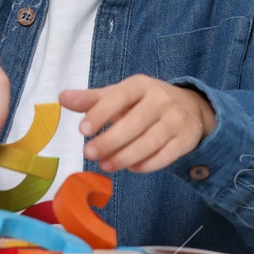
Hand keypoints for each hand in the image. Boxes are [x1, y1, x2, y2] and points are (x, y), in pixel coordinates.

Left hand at [59, 75, 215, 172]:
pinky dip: (146, 165)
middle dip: (110, 141)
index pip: (120, 97)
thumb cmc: (144, 102)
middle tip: (89, 154)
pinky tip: (130, 168)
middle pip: (135, 123)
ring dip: (125, 156)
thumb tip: (62, 98)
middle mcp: (161, 100)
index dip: (101, 113)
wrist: (191, 107)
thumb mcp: (120, 96)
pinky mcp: (185, 140)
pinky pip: (165, 156)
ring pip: (150, 142)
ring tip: (105, 165)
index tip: (82, 130)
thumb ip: (92, 99)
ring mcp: (176, 120)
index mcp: (141, 85)